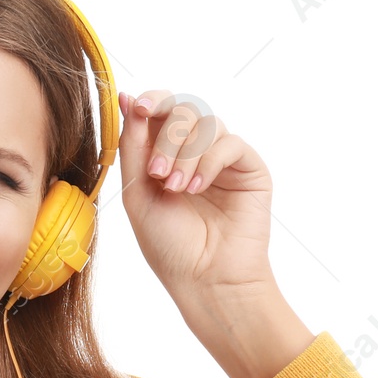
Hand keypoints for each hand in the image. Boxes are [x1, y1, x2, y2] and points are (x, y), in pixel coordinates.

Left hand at [116, 89, 315, 377]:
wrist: (205, 280)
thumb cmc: (170, 245)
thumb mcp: (137, 192)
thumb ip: (133, 146)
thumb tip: (129, 98)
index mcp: (165, 154)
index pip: (161, 111)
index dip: (150, 101)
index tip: (137, 106)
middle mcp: (195, 152)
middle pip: (183, 110)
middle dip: (165, 137)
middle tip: (156, 174)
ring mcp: (223, 159)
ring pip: (205, 124)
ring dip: (184, 154)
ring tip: (175, 189)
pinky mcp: (249, 168)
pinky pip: (229, 143)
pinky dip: (208, 161)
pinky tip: (196, 188)